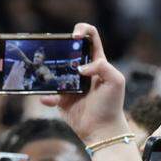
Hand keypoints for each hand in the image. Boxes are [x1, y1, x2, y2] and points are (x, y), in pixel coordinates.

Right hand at [40, 23, 128, 144]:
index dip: (82, 31)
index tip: (74, 37)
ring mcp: (69, 83)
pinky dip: (46, 96)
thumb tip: (80, 68)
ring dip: (47, 71)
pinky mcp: (60, 98)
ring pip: (52, 70)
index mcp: (97, 61)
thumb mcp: (116, 81)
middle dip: (59, 48)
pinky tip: (49, 100)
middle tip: (55, 53)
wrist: (101, 129)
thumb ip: (102, 67)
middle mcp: (81, 69)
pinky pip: (47, 94)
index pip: (90, 37)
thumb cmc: (111, 105)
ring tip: (44, 75)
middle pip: (67, 50)